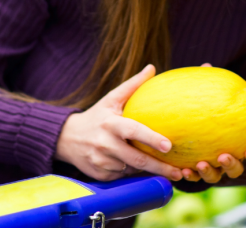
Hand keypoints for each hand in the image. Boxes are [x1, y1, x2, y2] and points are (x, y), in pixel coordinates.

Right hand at [55, 64, 183, 181]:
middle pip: (137, 159)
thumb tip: (152, 68)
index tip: (169, 145)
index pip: (133, 131)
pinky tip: (137, 167)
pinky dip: (132, 172)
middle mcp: (104, 144)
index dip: (151, 139)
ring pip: (132, 169)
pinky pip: (123, 176)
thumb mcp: (111, 99)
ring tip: (163, 169)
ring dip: (146, 169)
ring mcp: (101, 162)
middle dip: (159, 167)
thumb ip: (132, 85)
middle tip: (178, 172)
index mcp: (110, 124)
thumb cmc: (97, 116)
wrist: (66, 138)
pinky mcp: (100, 175)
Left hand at [178, 63, 245, 182]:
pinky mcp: (193, 174)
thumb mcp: (205, 98)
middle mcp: (227, 160)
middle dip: (232, 165)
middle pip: (236, 170)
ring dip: (210, 173)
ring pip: (215, 177)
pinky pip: (192, 179)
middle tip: (223, 156)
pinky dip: (189, 176)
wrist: (182, 130)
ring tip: (199, 164)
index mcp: (237, 144)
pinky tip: (181, 170)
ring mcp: (211, 169)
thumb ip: (208, 86)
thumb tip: (206, 65)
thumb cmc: (200, 110)